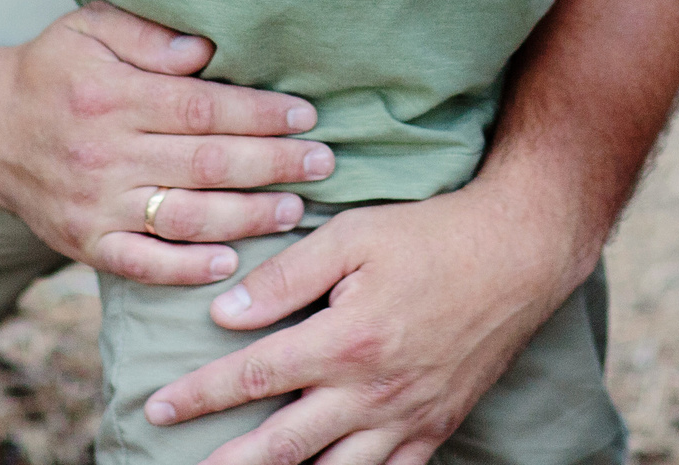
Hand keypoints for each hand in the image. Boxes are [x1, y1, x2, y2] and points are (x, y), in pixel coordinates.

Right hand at [0, 1, 340, 285]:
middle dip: (273, 165)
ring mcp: (94, 205)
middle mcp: (104, 154)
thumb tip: (206, 48)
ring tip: (294, 209)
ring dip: (247, 217)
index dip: (260, 114)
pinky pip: (141, 264)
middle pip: (206, 164)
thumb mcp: (90, 28)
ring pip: (184, 218)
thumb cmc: (53, 72)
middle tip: (323, 163)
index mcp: (111, 96)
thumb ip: (147, 33)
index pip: (202, 109)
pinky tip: (230, 261)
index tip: (305, 115)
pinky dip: (187, 269)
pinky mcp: (84, 244)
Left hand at [139, 181, 581, 462]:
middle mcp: (374, 390)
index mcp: (347, 340)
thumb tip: (226, 314)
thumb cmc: (432, 235)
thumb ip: (287, 277)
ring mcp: (407, 416)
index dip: (201, 395)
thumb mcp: (354, 236)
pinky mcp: (437, 426)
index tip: (158, 407)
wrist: (520, 253)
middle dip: (228, 462)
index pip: (256, 376)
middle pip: (283, 444)